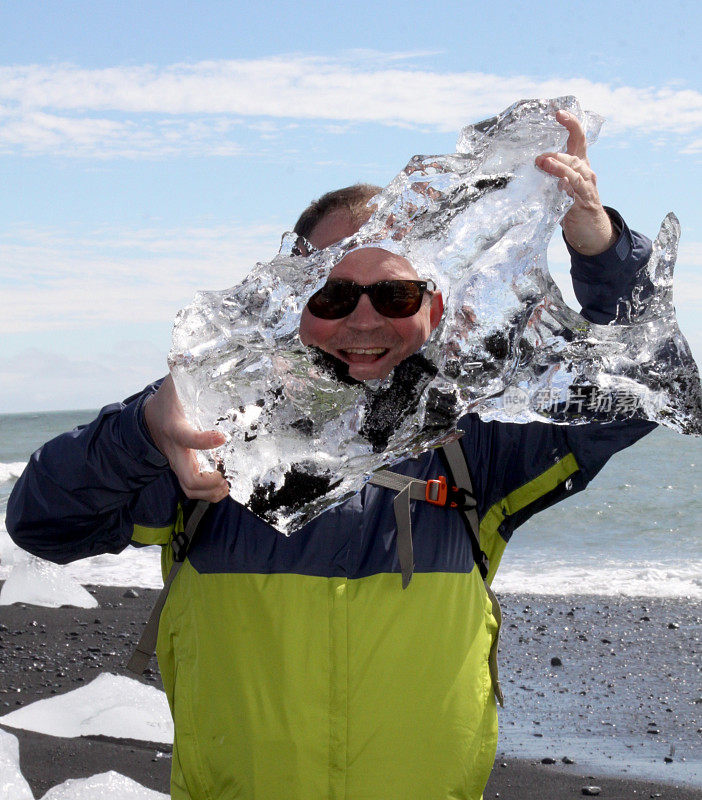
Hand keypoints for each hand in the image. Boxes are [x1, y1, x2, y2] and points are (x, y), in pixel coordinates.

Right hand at [143, 375, 228, 501]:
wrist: (149, 419)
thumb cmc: (168, 399)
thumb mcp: (175, 382)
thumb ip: (184, 366)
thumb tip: (188, 352)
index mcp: (174, 428)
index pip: (187, 438)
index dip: (204, 441)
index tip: (223, 436)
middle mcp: (175, 450)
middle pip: (188, 478)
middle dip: (209, 482)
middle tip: (226, 476)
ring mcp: (178, 463)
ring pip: (189, 489)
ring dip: (211, 492)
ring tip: (228, 483)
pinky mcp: (183, 469)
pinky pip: (192, 489)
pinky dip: (209, 492)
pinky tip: (224, 483)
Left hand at [535, 110, 616, 255]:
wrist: (592, 232)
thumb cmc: (574, 205)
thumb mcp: (562, 185)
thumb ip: (550, 172)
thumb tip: (530, 162)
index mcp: (580, 165)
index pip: (578, 139)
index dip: (571, 124)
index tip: (558, 113)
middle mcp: (585, 173)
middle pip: (576, 156)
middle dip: (558, 153)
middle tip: (540, 156)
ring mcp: (585, 189)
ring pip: (576, 173)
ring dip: (560, 167)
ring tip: (545, 163)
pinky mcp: (582, 206)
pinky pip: (575, 194)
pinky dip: (567, 188)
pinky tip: (559, 185)